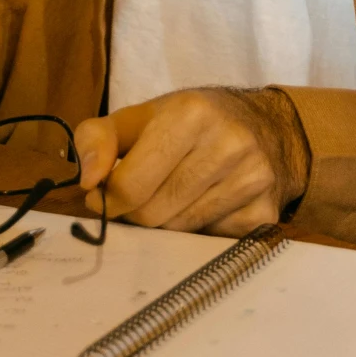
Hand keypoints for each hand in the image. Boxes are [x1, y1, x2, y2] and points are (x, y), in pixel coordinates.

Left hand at [73, 87, 308, 235]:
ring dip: (166, 222)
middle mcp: (228, 145)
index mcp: (190, 114)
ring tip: (173, 196)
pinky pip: (209, 243)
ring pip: (179, 232)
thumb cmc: (191, 121)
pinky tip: (205, 205)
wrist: (268, 127)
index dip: (107, 198)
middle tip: (140, 196)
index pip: (130, 185)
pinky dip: (198, 231)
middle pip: (153, 214)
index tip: (103, 196)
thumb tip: (87, 182)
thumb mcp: (139, 116)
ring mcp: (251, 181)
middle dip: (136, 212)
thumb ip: (97, 139)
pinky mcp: (265, 213)